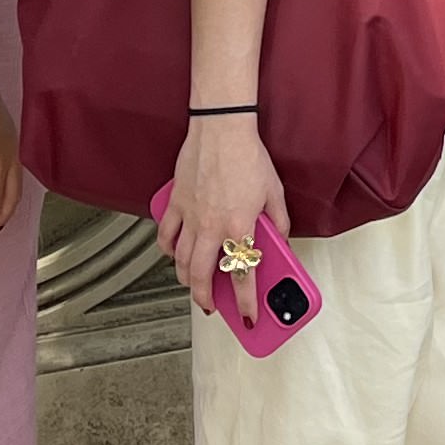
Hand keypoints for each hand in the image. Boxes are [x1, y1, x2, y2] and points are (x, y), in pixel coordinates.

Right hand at [160, 113, 290, 327]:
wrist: (221, 128)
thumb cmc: (248, 156)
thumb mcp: (274, 192)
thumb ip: (278, 221)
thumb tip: (279, 239)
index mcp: (239, 226)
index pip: (242, 275)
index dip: (247, 301)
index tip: (249, 316)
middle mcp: (211, 227)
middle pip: (202, 275)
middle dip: (205, 298)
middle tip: (211, 307)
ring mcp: (190, 216)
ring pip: (180, 260)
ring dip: (185, 278)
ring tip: (193, 286)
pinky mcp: (176, 203)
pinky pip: (166, 234)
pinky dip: (167, 249)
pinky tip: (173, 254)